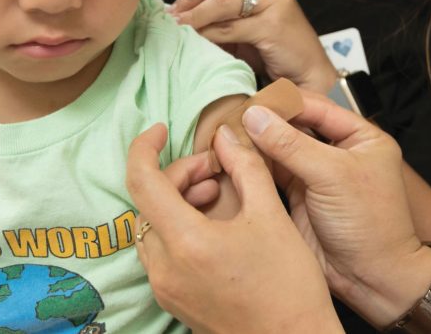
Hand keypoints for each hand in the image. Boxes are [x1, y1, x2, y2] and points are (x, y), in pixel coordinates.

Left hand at [126, 124, 340, 332]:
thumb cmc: (289, 285)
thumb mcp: (272, 215)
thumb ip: (245, 167)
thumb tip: (226, 136)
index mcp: (185, 242)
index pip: (141, 181)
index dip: (144, 147)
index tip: (160, 129)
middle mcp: (165, 267)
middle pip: (149, 203)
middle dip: (179, 176)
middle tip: (216, 170)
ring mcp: (165, 288)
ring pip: (152, 227)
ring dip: (178, 202)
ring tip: (218, 194)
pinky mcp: (173, 301)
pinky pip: (161, 252)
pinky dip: (178, 228)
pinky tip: (213, 225)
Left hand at [168, 0, 338, 92]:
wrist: (308, 74)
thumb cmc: (275, 51)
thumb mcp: (246, 25)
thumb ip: (222, 15)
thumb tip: (180, 14)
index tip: (176, 9)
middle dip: (190, 0)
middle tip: (173, 19)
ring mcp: (275, 1)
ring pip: (221, 2)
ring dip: (195, 18)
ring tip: (180, 31)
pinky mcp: (273, 24)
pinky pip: (229, 28)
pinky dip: (209, 35)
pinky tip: (198, 43)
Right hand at [240, 93, 428, 321]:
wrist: (372, 279)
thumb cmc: (371, 225)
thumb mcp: (332, 175)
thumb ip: (291, 144)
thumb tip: (255, 116)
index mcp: (361, 137)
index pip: (316, 107)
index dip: (284, 103)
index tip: (251, 101)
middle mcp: (339, 152)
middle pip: (295, 126)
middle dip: (266, 123)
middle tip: (233, 117)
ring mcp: (317, 175)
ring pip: (280, 149)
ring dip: (256, 144)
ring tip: (227, 135)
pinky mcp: (299, 197)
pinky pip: (272, 173)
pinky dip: (254, 166)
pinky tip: (233, 158)